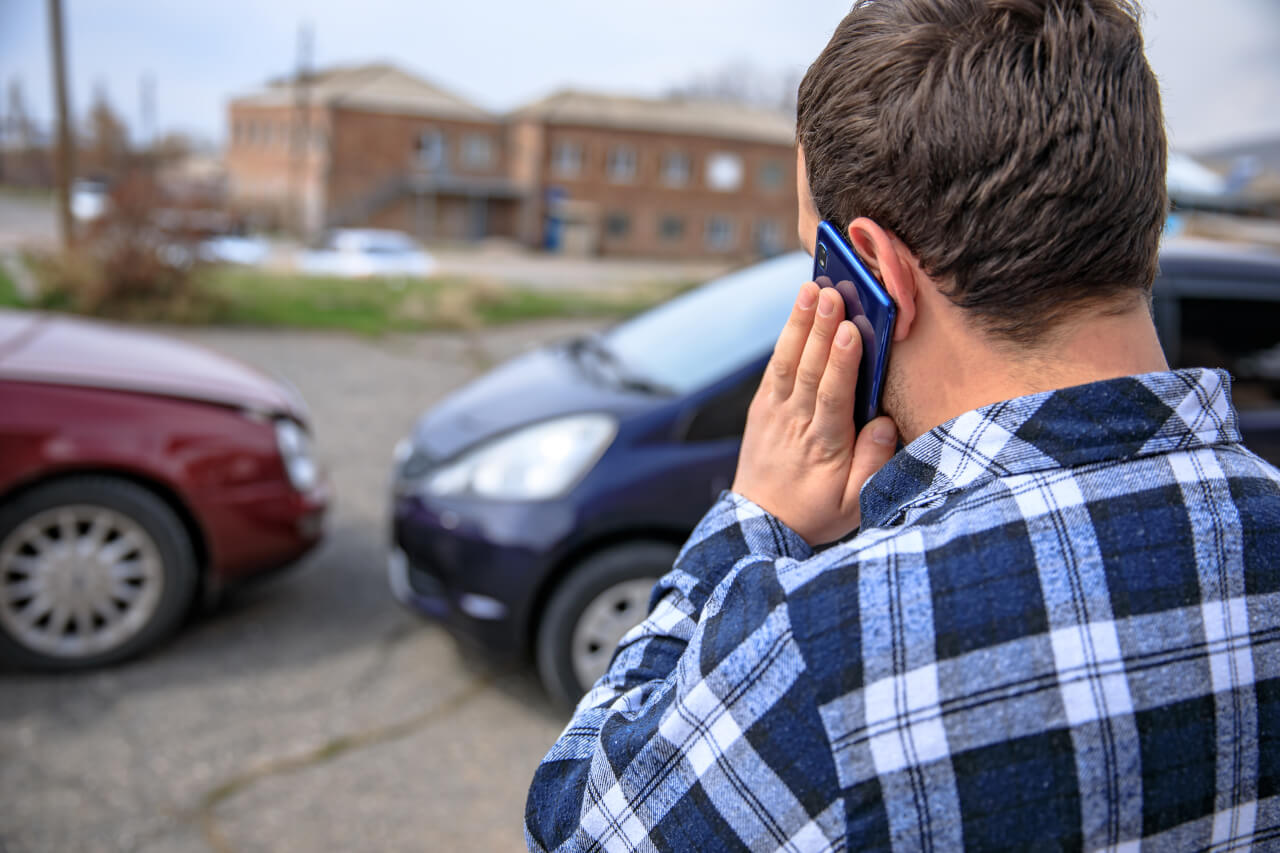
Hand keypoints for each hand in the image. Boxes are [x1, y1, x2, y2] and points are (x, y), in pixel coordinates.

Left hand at [731, 282, 898, 544]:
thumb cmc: (816, 513)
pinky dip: (785, 339)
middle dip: (821, 329)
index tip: (850, 332)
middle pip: (810, 370)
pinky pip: (775, 367)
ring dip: (800, 323)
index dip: (841, 363)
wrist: (761, 526)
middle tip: (833, 294)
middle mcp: (795, 423)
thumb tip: (883, 423)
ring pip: (788, 361)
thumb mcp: (854, 504)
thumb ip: (871, 464)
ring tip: (812, 290)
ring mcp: (774, 412)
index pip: (832, 396)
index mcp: (824, 445)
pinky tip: (798, 311)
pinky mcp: (762, 407)